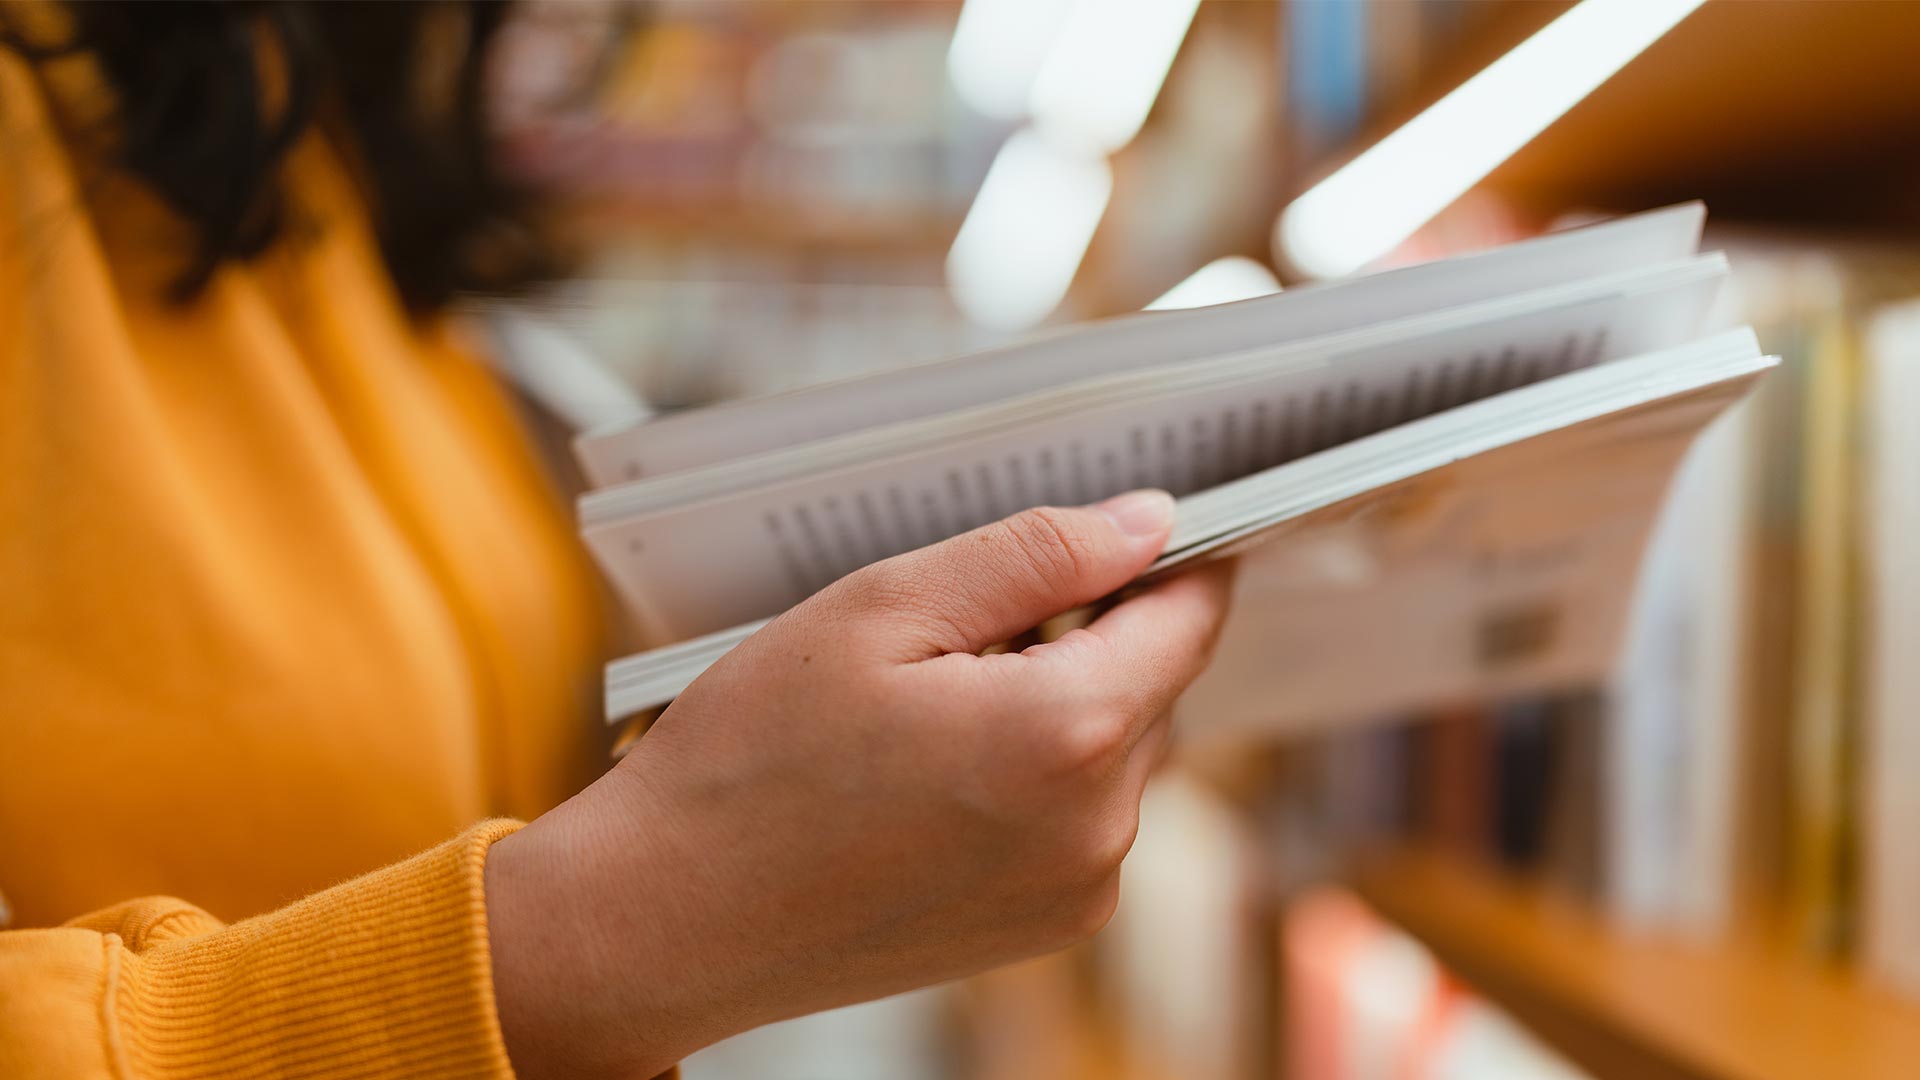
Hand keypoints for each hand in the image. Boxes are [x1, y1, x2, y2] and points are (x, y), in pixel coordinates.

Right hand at [486, 491, 1234, 1078]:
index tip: (1127, 528)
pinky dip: (1036, 777)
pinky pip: (1082, 819)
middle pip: (1154, 684)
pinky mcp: (1044, 930)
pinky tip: (933, 772)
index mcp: (1070, 733)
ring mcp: (1077, 891)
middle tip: (962, 623)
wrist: (668, 921)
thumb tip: (1148, 523)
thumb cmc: (753, 758)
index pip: (1189, 616)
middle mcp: (1099, 827)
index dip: (1168, 558)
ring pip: (1119, 752)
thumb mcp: (881, 611)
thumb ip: (1034, 556)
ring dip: (1059, 707)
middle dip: (1089, 635)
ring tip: (930, 706)